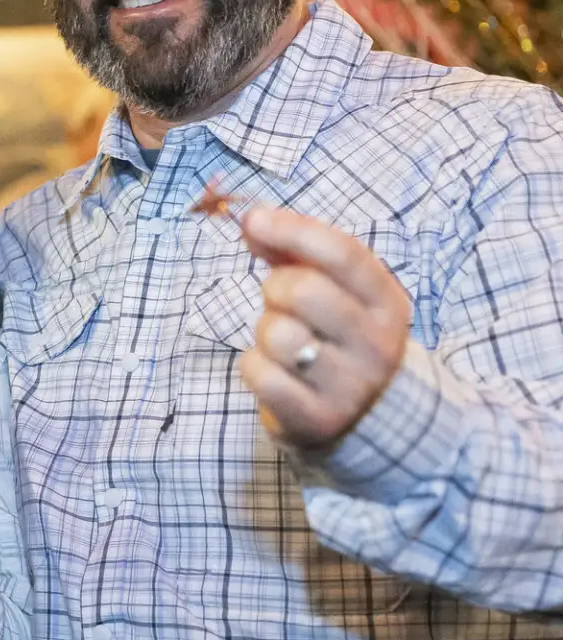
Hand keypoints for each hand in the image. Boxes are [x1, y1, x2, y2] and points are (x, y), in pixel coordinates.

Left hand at [237, 205, 411, 449]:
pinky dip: (254, 367)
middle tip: (281, 305)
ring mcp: (351, 387)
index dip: (295, 230)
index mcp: (388, 303)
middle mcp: (378, 345)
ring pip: (277, 334)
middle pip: (303, 290)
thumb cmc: (337, 338)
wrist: (368, 419)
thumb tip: (252, 219)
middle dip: (276, 289)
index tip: (255, 220)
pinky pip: (259, 373)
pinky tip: (275, 373)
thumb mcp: (335, 292)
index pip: (345, 254)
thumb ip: (295, 252)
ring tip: (283, 343)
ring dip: (265, 332)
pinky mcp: (318, 419)